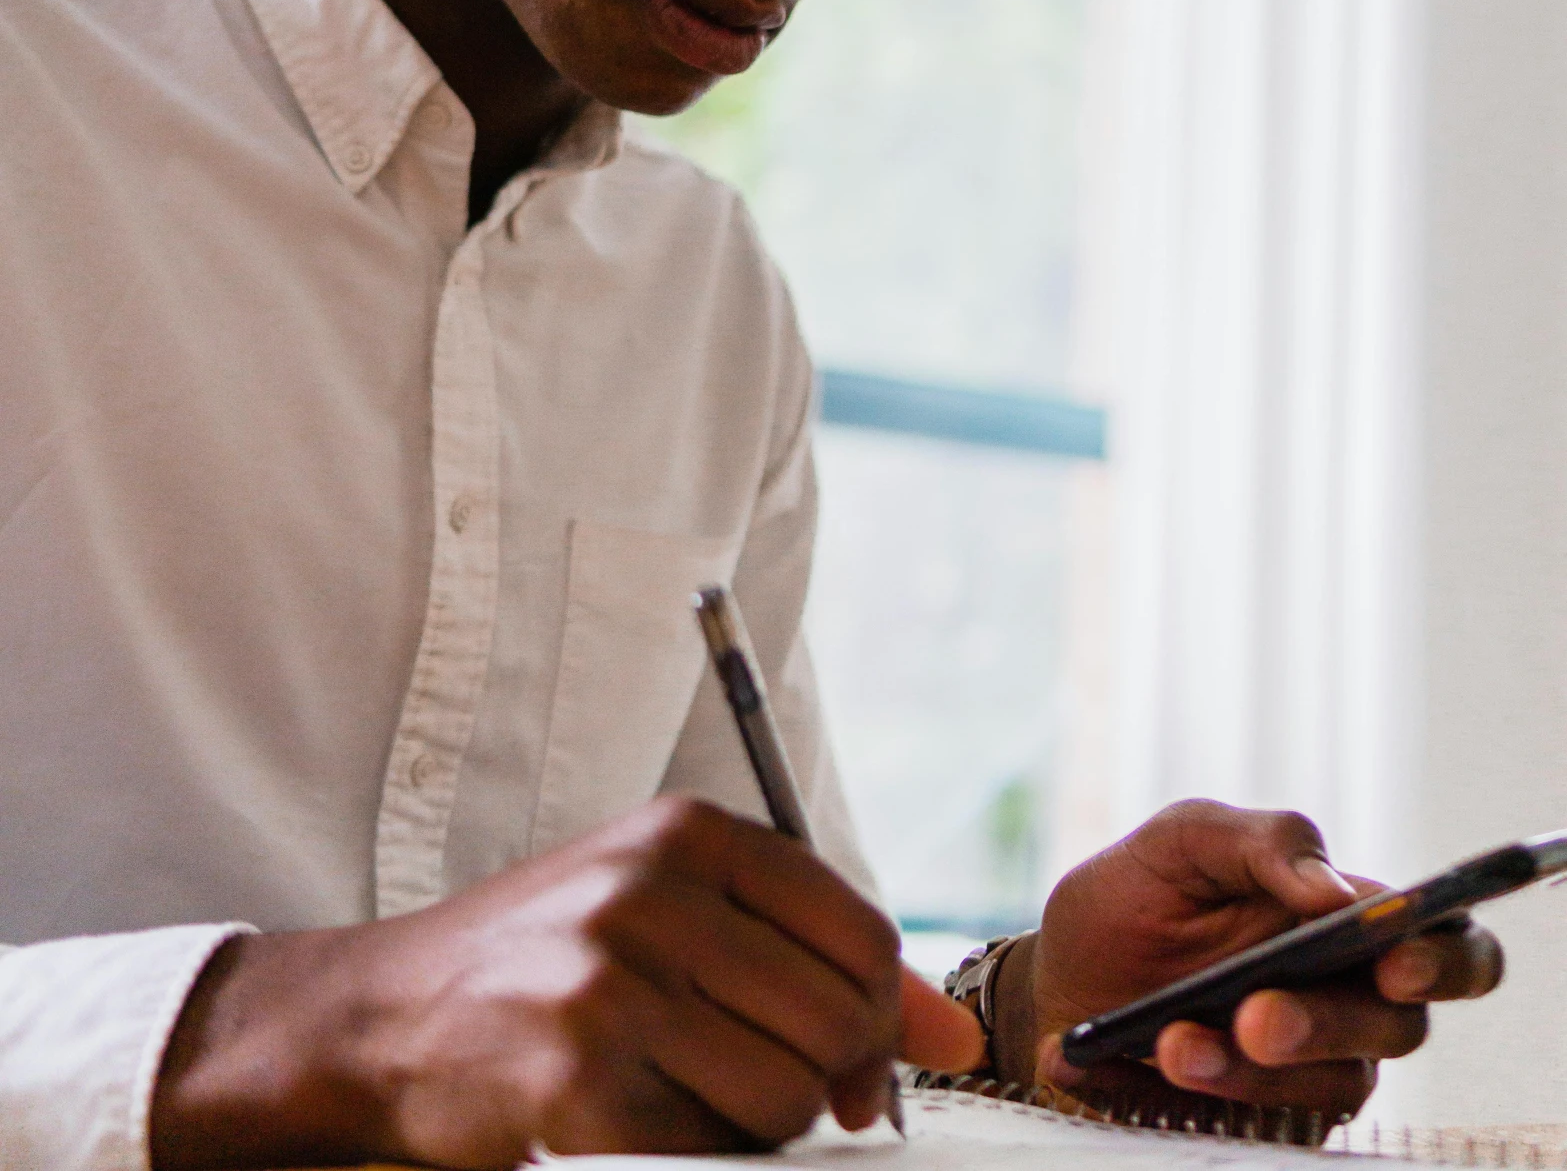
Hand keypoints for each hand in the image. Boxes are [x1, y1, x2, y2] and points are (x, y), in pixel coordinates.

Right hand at [150, 795, 981, 1166]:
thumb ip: (811, 955)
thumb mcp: (674, 909)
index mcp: (689, 833)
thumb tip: (951, 1036)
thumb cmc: (546, 959)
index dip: (885, 1015)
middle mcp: (652, 893)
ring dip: (761, 1129)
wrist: (386, 1012)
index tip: (865, 1064)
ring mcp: (610, 984)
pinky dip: (701, 1160)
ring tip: (694, 1101)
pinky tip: (648, 1125)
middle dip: (830, 1081)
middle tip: (774, 1096)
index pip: (860, 931)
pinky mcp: (574, 1083)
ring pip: (785, 1097)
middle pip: (836, 1018)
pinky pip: (709, 1155)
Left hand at [993, 799, 1501, 1128]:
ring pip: (1335, 1082)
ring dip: (1252, 1066)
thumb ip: (1264, 840)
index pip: (1445, 937)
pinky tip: (1151, 1060)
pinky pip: (1269, 1122)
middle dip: (1330, 1022)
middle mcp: (1347, 994)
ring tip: (1174, 1040)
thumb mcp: (1183, 840)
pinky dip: (1209, 1091)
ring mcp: (1313, 1065)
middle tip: (1258, 1016)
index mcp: (1346, 915)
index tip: (1397, 962)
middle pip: (1400, 1023)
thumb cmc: (1135, 898)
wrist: (1059, 980)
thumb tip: (1335, 890)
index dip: (1446, 956)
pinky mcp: (1270, 1119)